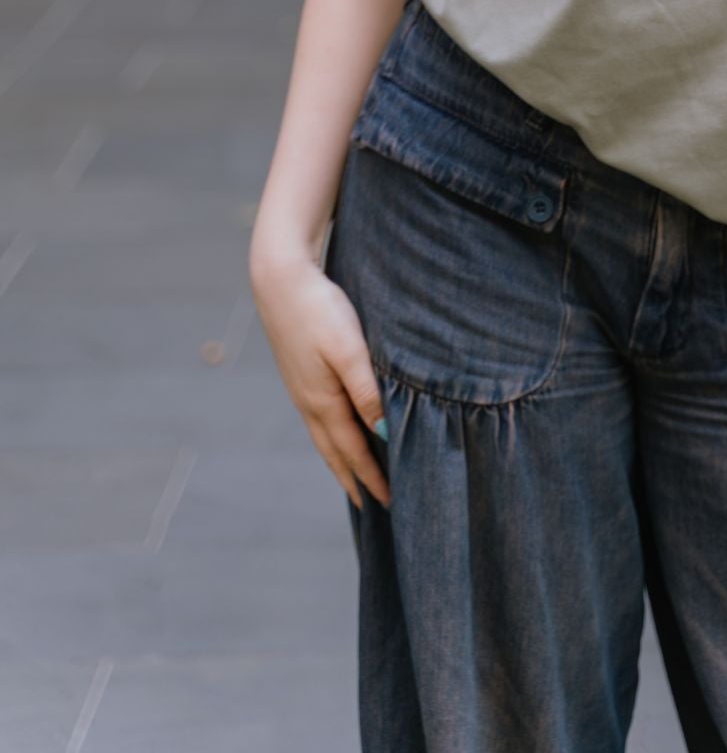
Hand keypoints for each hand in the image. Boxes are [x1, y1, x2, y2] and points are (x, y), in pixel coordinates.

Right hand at [249, 255, 391, 511]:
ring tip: (353, 476)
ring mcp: (300, 388)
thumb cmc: (319, 309)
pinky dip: (331, 435)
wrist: (280, 278)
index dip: (370, 476)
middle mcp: (308, 402)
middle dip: (353, 478)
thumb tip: (382, 432)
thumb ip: (366, 390)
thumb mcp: (349, 349)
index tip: (388, 502)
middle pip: (333, 451)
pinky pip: (318, 417)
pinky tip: (337, 428)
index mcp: (323, 401)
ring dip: (340, 459)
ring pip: (324, 435)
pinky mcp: (299, 373)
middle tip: (371, 505)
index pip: (352, 450)